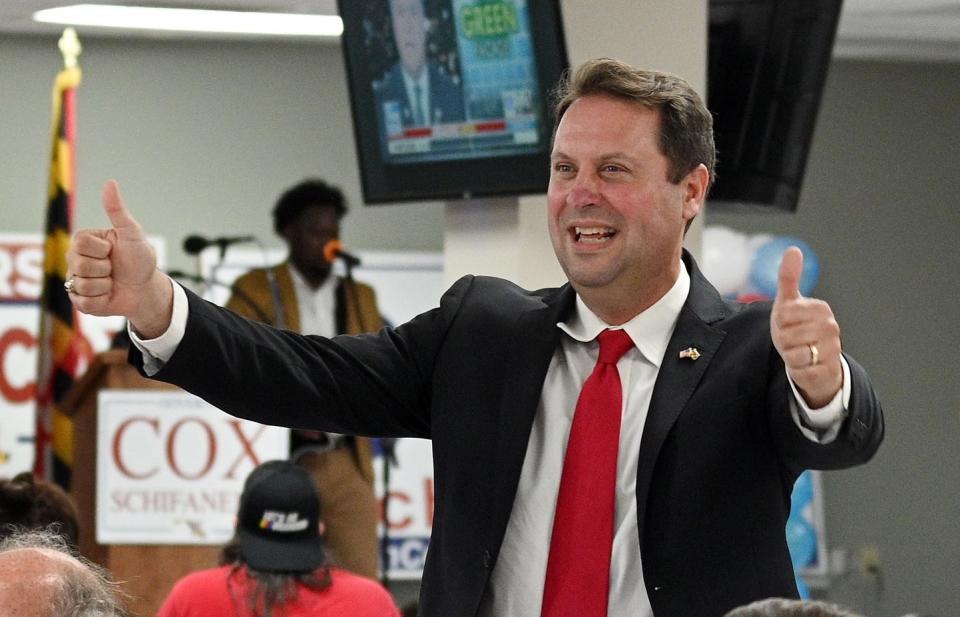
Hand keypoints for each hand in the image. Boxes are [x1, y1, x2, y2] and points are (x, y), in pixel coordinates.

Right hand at [66, 180, 172, 337]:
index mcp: (83, 242)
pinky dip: (102, 300)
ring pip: (82, 285)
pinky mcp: (81, 302)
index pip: (80, 243)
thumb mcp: (132, 233)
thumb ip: (117, 210)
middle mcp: (75, 261)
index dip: (102, 249)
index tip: (112, 250)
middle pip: (79, 264)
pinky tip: (108, 295)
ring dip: (105, 285)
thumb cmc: (139, 259)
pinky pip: (84, 302)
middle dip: (104, 268)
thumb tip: (110, 182)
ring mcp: (76, 281)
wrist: (147, 288)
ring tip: (112, 282)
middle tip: (114, 268)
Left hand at [770, 247, 842, 407]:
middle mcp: (831, 328)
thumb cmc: (797, 328)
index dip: (780, 322)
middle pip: (786, 335)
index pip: (784, 314)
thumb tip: (793, 249)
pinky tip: (804, 366)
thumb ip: (789, 277)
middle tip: (792, 340)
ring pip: (793, 354)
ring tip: (798, 351)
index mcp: (821, 309)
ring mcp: (832, 350)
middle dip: (783, 341)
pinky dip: (796, 370)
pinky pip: (800, 371)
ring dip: (789, 356)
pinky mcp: (828, 371)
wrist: (813, 361)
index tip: (788, 324)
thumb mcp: (788, 302)